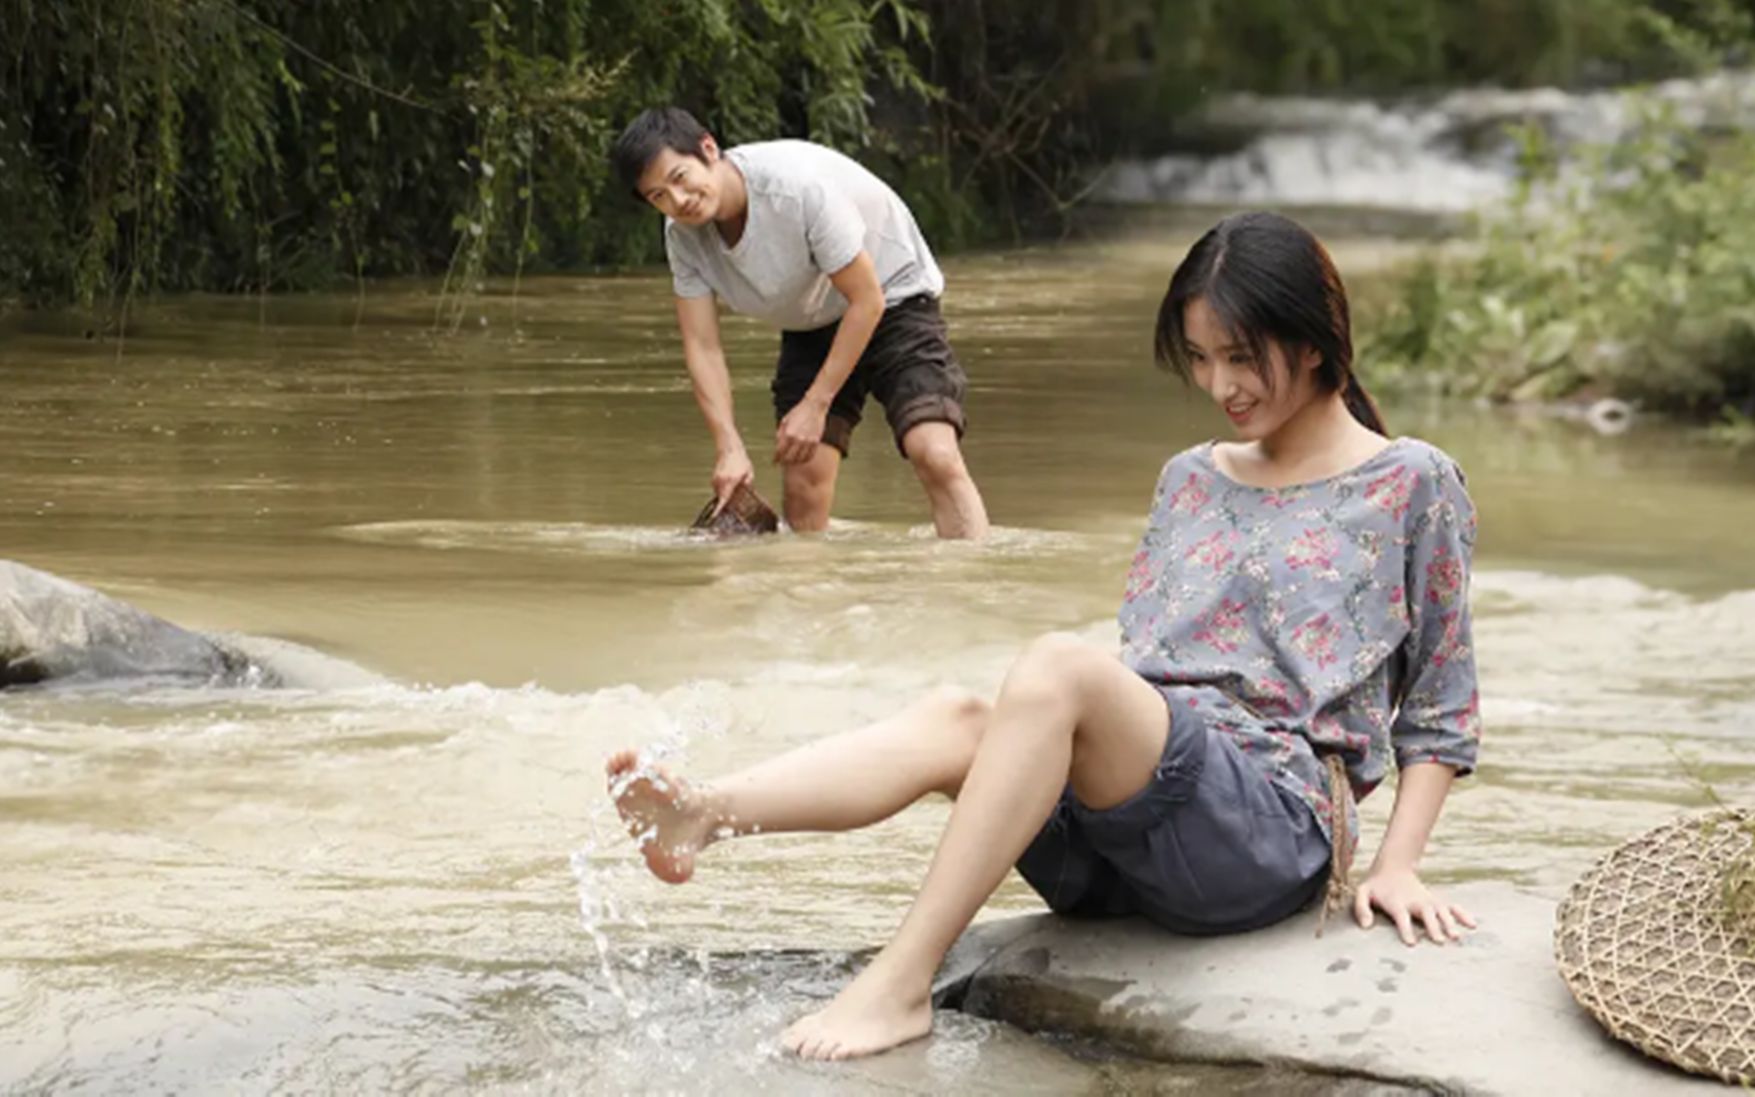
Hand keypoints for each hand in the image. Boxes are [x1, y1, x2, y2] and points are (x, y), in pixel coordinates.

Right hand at [711, 446, 753, 514]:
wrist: (729, 449)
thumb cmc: (740, 460)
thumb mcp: (749, 473)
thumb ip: (748, 485)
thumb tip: (747, 495)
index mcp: (730, 481)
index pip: (723, 499)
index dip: (719, 509)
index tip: (714, 517)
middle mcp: (720, 481)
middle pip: (723, 498)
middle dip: (728, 501)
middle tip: (737, 498)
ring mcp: (715, 479)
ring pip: (720, 493)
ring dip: (727, 493)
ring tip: (736, 484)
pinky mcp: (714, 478)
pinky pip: (718, 488)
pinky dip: (724, 488)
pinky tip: (731, 481)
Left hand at [774, 397, 827, 465]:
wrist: (814, 406)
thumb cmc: (798, 412)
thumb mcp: (784, 421)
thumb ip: (780, 434)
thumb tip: (777, 446)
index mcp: (788, 433)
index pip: (780, 451)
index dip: (776, 458)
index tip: (774, 461)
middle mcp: (798, 439)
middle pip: (789, 458)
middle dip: (784, 462)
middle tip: (782, 462)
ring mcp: (808, 441)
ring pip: (799, 459)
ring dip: (794, 462)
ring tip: (791, 461)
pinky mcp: (816, 442)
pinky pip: (809, 456)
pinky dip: (804, 460)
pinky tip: (801, 459)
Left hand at [1353, 865, 1476, 945]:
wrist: (1392, 868)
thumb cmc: (1376, 886)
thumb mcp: (1362, 892)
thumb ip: (1361, 908)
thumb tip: (1365, 926)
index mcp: (1396, 902)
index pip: (1401, 916)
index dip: (1406, 929)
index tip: (1412, 943)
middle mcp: (1415, 902)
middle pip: (1426, 914)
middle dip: (1432, 927)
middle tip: (1440, 941)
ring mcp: (1428, 901)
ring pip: (1441, 911)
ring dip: (1449, 922)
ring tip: (1457, 937)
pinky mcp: (1436, 900)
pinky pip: (1452, 907)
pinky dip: (1462, 914)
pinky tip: (1473, 925)